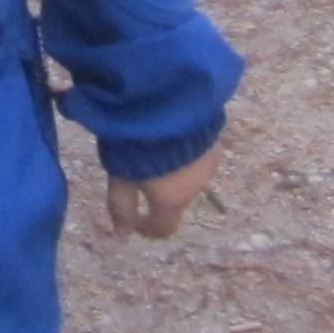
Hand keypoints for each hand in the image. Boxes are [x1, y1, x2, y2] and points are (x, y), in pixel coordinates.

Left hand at [102, 140, 220, 238]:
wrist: (168, 98)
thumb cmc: (138, 141)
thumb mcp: (119, 175)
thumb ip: (121, 206)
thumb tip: (122, 235)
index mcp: (173, 199)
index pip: (164, 227)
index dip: (148, 227)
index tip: (134, 219)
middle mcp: (197, 185)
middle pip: (177, 199)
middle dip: (159, 192)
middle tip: (138, 170)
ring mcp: (209, 160)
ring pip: (188, 174)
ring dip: (173, 168)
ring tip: (152, 146)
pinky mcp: (214, 137)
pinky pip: (197, 153)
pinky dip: (184, 150)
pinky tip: (170, 131)